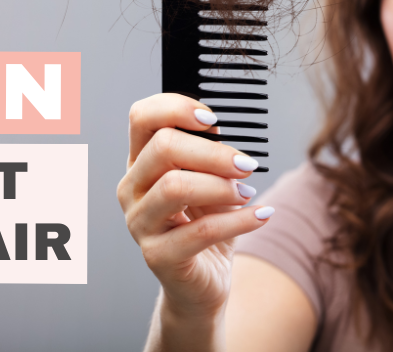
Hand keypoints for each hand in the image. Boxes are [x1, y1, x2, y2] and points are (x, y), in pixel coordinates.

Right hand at [118, 93, 273, 321]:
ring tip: (246, 192)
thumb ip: (207, 156)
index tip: (212, 120)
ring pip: (174, 187)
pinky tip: (261, 214)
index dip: (176, 108)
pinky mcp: (157, 255)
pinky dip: (239, 219)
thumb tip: (219, 132)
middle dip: (212, 152)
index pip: (141, 118)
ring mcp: (139, 223)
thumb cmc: (204, 226)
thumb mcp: (207, 183)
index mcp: (139, 163)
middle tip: (245, 163)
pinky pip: (201, 231)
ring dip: (220, 185)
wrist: (203, 283)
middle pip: (162, 148)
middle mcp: (131, 189)